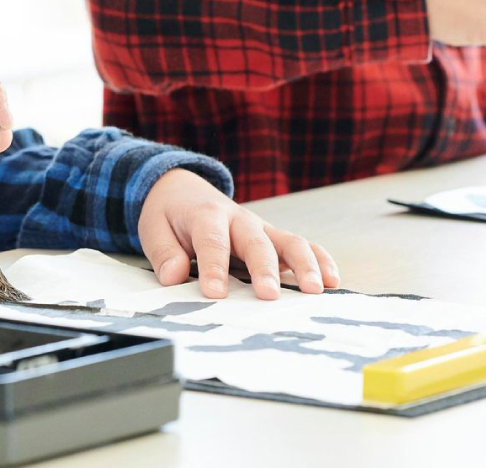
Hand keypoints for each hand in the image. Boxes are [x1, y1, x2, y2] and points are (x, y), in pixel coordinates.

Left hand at [138, 170, 340, 300]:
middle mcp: (238, 219)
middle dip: (263, 268)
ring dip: (304, 264)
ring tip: (315, 290)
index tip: (215, 293)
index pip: (211, 241)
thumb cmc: (169, 213)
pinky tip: (333, 281)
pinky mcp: (273, 238)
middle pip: (255, 241)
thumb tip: (173, 276)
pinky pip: (302, 245)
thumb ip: (163, 251)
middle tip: (268, 295)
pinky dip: (319, 260)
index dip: (213, 266)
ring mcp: (260, 228)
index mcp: (205, 214)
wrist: (182, 190)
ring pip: (288, 240)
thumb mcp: (153, 226)